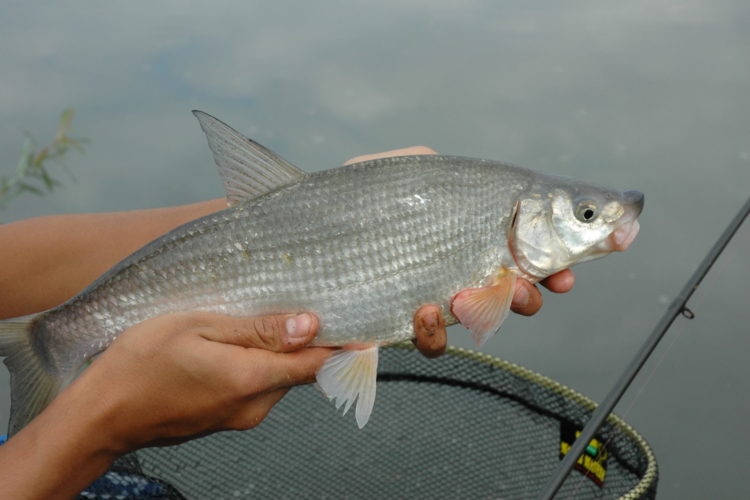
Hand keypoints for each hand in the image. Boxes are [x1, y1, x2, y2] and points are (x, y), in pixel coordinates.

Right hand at [0, 311, 331, 499]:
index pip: (319, 364)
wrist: (102, 415)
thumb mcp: (199, 327)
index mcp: (251, 379)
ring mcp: (241, 417)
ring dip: (280, 352)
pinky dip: (260, 366)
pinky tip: (238, 344)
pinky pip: (258, 388)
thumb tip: (310, 326)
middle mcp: (254, 406)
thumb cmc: (141, 364)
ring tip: (261, 319)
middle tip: (303, 303)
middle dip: (309, 341)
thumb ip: (258, 330)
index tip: (362, 324)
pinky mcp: (227, 419)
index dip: (344, 344)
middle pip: (302, 370)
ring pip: (279, 378)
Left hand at [347, 148, 576, 357]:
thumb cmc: (352, 199)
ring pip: (477, 321)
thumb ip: (436, 165)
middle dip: (530, 294)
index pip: (522, 252)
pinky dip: (435, 332)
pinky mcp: (400, 326)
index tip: (568, 274)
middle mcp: (456, 270)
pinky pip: (430, 342)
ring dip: (487, 312)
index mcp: (467, 236)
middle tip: (529, 289)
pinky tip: (427, 310)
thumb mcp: (399, 170)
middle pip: (512, 293)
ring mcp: (431, 300)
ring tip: (470, 297)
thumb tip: (469, 174)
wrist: (300, 240)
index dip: (554, 266)